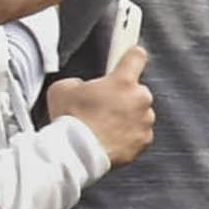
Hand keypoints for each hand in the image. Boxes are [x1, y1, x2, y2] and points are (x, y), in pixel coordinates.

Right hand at [43, 39, 156, 168]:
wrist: (76, 152)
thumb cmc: (70, 120)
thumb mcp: (63, 88)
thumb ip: (79, 82)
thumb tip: (82, 87)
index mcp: (122, 81)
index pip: (136, 56)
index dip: (132, 55)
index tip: (132, 55)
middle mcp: (139, 99)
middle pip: (136, 90)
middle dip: (122, 95)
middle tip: (102, 105)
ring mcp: (144, 121)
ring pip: (139, 113)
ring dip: (126, 116)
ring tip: (102, 124)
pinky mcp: (144, 140)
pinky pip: (138, 133)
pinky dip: (127, 134)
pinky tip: (108, 137)